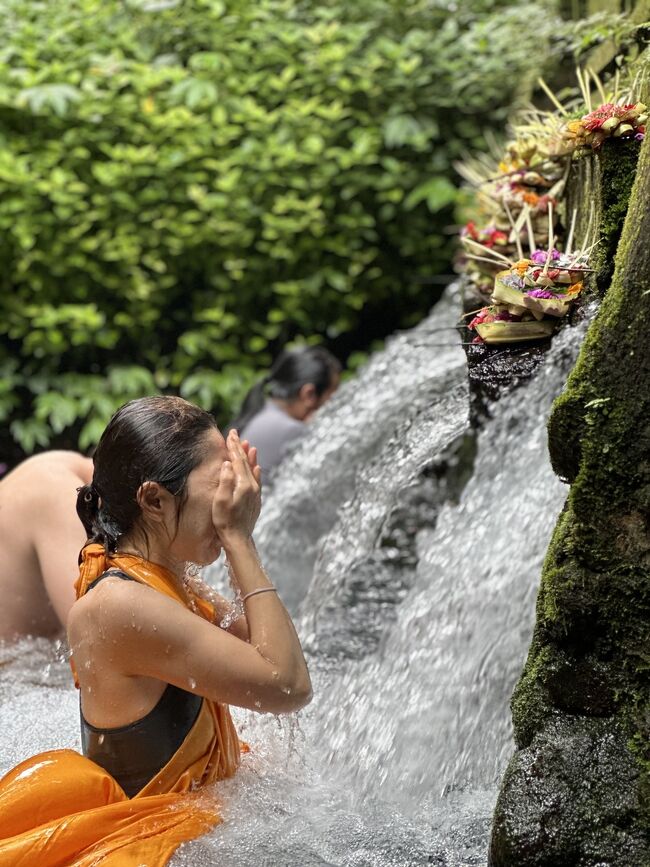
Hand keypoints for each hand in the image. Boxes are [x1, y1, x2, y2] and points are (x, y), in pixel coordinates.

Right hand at [212, 430, 261, 544]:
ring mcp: (256, 493)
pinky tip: (257, 467)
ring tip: (249, 445)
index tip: (230, 434)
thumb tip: (227, 463)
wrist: (238, 539)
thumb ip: (225, 480)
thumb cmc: (225, 521)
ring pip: (253, 469)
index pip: (237, 460)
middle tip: (235, 433)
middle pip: (245, 462)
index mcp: (243, 484)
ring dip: (249, 456)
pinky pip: (257, 479)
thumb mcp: (220, 501)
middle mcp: (252, 486)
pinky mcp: (256, 499)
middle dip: (239, 447)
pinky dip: (255, 470)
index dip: (233, 446)